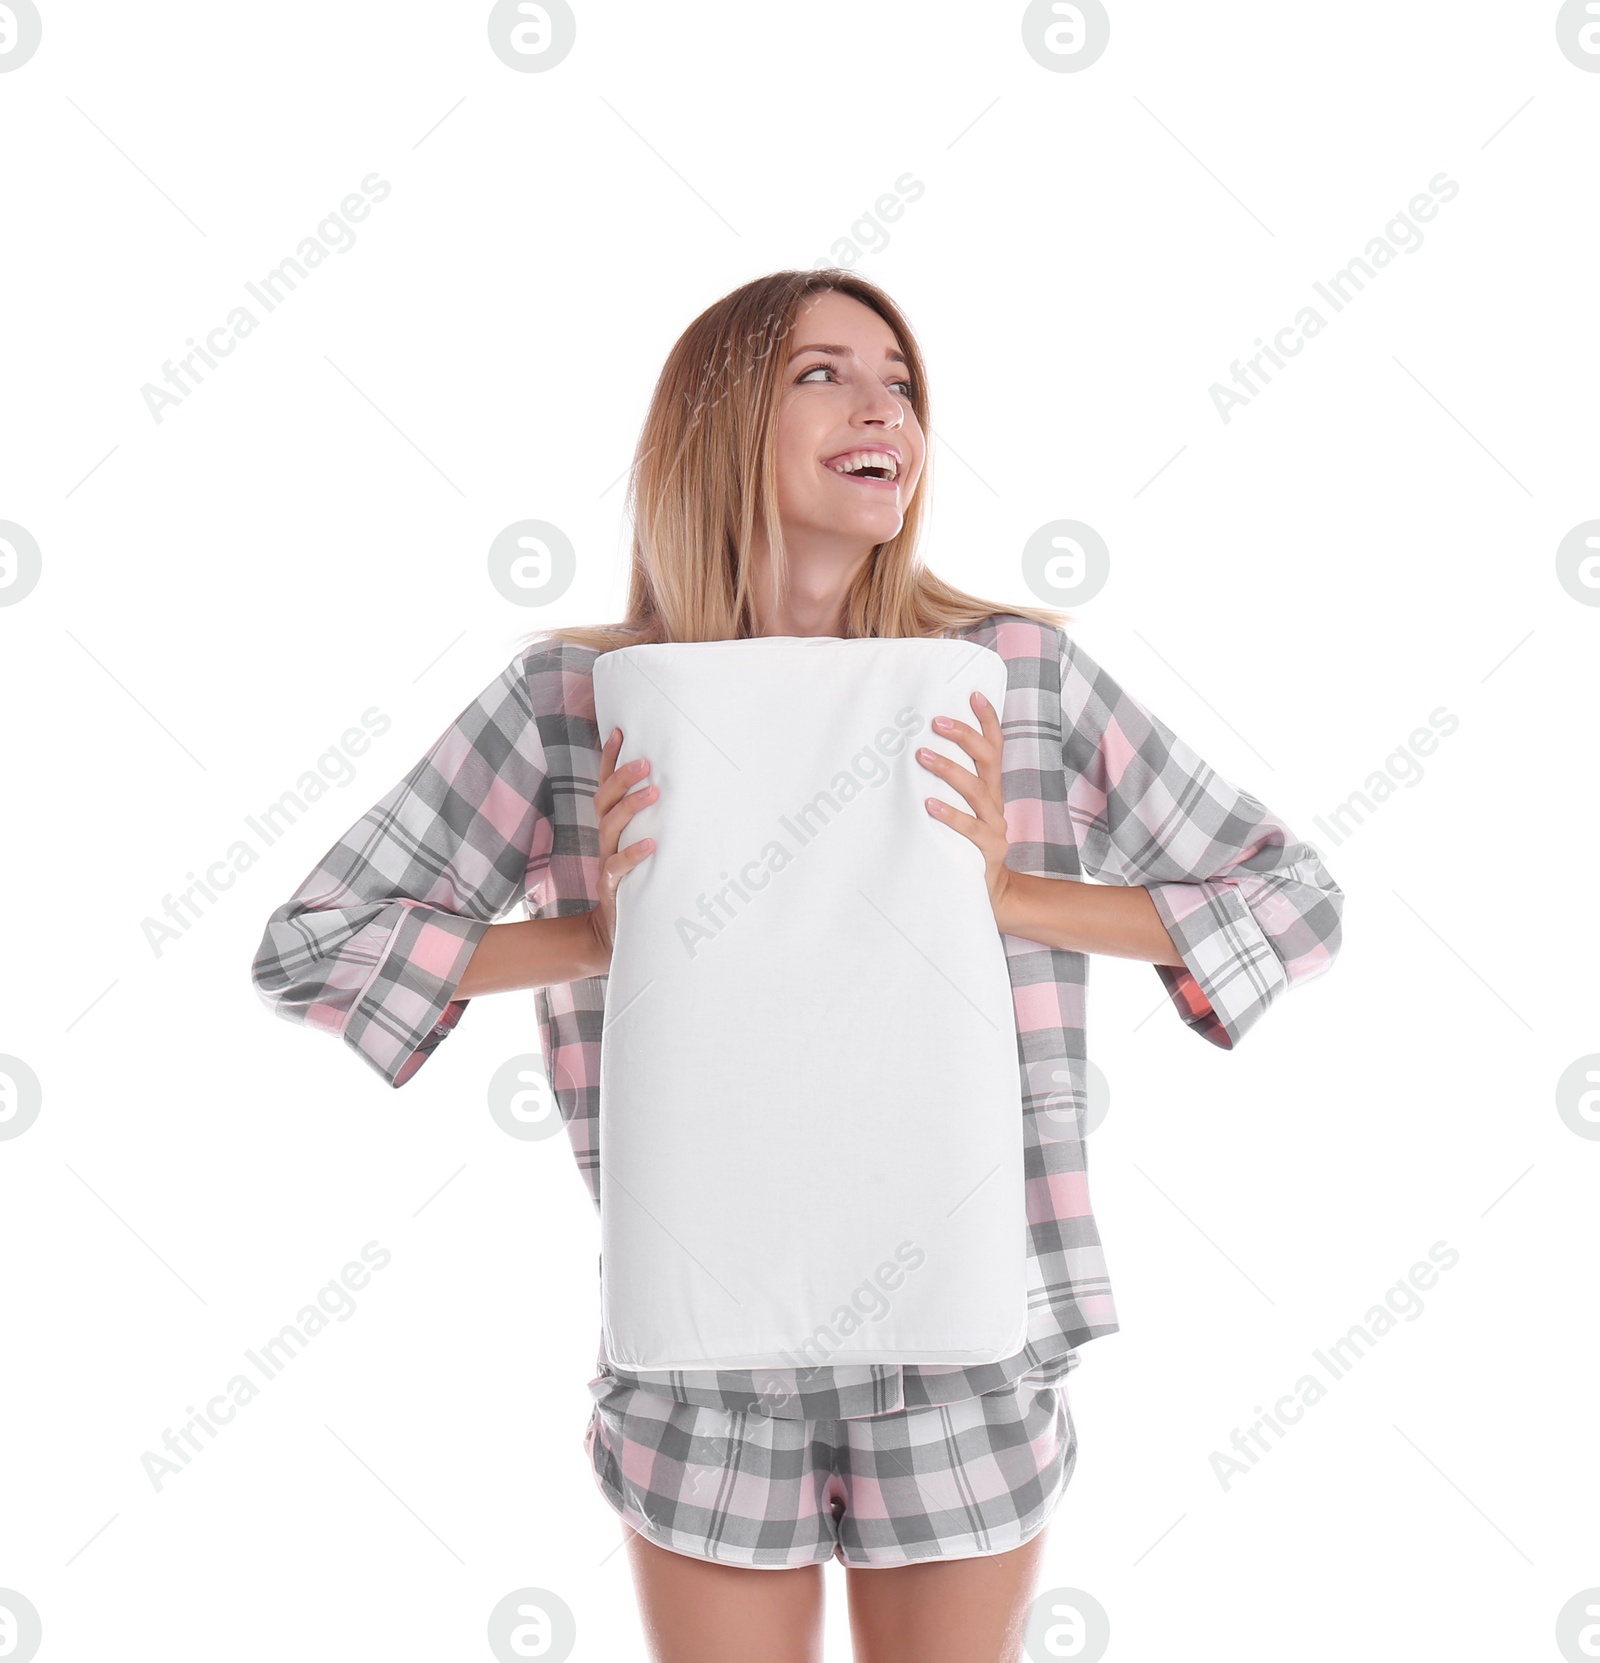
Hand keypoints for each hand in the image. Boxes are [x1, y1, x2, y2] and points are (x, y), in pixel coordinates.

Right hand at [586, 725, 656, 969]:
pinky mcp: (611, 885)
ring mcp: (606, 860)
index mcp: (611, 826)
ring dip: (631, 806)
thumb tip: (683, 790)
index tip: (621, 732)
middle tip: (645, 761)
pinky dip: (633, 854)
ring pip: (610, 826)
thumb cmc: (637, 880)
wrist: (615, 928)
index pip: (605, 786)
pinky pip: (617, 866)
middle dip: (622, 777)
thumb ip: (654, 821)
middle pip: (604, 799)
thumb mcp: (643, 844)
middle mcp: (605, 838)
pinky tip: (652, 846)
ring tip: (654, 791)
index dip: (609, 760)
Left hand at [915, 691, 1017, 930]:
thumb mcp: (962, 809)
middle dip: (963, 735)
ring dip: (948, 769)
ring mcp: (994, 824)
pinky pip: (970, 829)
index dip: (988, 719)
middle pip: (986, 758)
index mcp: (990, 787)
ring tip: (921, 755)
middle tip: (935, 721)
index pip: (994, 745)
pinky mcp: (988, 849)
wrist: (992, 892)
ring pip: (976, 789)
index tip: (973, 694)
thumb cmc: (966, 844)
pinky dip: (949, 815)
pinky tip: (928, 805)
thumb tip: (912, 753)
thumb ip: (948, 786)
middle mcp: (995, 800)